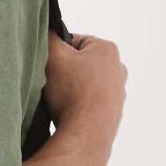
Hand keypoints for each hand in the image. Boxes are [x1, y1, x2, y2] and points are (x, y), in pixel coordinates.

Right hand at [43, 32, 127, 165]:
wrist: (86, 135)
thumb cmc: (72, 93)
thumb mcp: (53, 55)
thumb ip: (48, 36)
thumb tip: (47, 31)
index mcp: (107, 50)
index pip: (74, 41)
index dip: (57, 52)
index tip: (49, 65)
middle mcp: (118, 70)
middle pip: (80, 64)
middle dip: (65, 72)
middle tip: (52, 83)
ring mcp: (117, 94)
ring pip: (84, 86)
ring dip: (70, 91)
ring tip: (59, 101)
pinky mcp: (113, 115)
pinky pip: (88, 105)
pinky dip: (77, 108)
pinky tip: (68, 114)